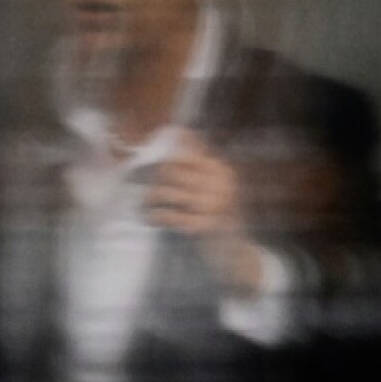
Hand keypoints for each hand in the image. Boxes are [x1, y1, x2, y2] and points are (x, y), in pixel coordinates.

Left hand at [144, 131, 261, 292]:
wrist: (234, 251)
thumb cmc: (218, 213)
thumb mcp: (214, 183)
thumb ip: (199, 158)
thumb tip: (182, 130)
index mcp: (221, 170)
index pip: (183, 156)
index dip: (165, 163)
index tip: (155, 171)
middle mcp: (220, 184)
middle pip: (171, 172)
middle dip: (154, 181)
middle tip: (147, 191)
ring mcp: (214, 206)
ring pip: (166, 193)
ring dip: (150, 199)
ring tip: (145, 205)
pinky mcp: (205, 227)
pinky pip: (170, 216)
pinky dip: (156, 216)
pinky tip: (152, 218)